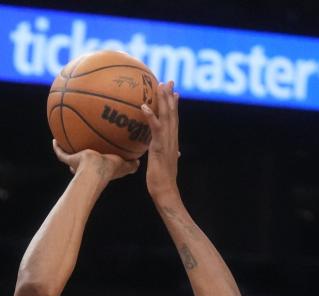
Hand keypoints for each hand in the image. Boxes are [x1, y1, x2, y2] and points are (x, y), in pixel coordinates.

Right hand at [52, 142, 137, 180]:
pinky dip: (57, 148)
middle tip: (82, 148)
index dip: (97, 162)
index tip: (98, 157)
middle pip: (82, 162)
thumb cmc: (109, 169)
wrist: (95, 170)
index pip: (96, 166)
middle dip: (81, 157)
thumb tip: (139, 162)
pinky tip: (54, 139)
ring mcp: (77, 165)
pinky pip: (61, 153)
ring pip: (70, 158)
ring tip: (65, 139)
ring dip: (68, 149)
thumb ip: (131, 165)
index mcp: (98, 168)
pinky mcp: (70, 161)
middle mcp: (86, 168)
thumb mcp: (124, 166)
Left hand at [144, 81, 179, 201]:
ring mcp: (167, 142)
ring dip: (163, 100)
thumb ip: (165, 155)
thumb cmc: (162, 182)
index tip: (174, 93)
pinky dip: (150, 116)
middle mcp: (172, 139)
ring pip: (166, 117)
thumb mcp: (163, 165)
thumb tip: (171, 154)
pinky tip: (144, 106)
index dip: (174, 106)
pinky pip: (155, 128)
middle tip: (169, 81)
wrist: (165, 191)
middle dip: (171, 96)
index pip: (174, 120)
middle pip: (172, 113)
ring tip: (160, 86)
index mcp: (172, 142)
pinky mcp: (159, 146)